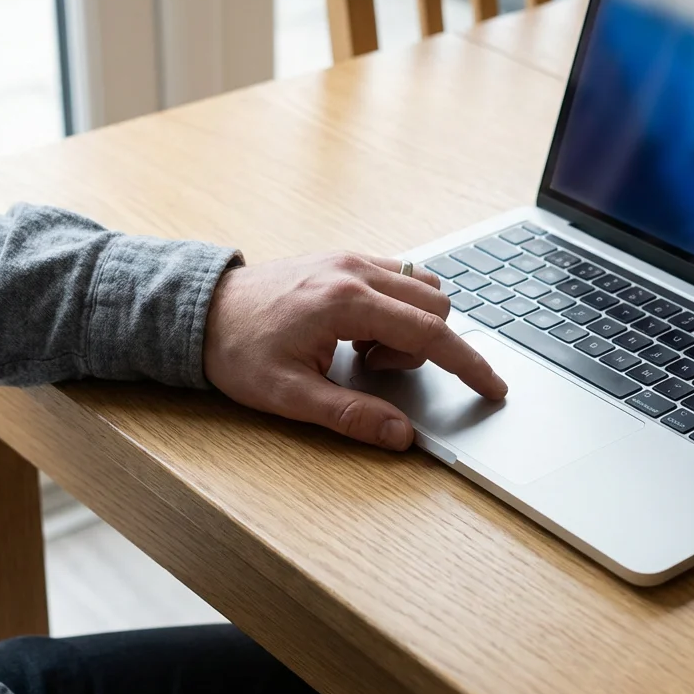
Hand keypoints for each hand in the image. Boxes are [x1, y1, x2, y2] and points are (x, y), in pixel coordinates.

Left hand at [203, 252, 507, 450]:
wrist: (201, 311)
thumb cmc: (237, 352)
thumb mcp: (289, 397)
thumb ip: (350, 416)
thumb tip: (401, 436)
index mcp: (345, 302)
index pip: (430, 333)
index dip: (468, 364)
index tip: (492, 388)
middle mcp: (354, 270)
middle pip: (435, 306)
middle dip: (422, 348)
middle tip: (370, 369)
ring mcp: (350, 258)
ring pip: (421, 287)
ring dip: (411, 325)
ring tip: (362, 351)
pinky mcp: (344, 258)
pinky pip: (398, 277)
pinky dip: (396, 309)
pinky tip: (357, 331)